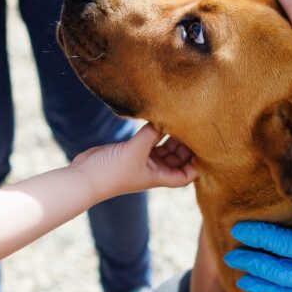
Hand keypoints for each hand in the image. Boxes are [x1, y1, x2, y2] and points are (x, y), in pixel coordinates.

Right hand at [71, 123, 196, 196]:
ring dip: (173, 136)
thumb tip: (166, 116)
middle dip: (187, 145)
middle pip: (179, 159)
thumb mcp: (136, 150)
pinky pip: (150, 140)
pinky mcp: (131, 150)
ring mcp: (143, 160)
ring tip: (182, 119)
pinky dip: (156, 131)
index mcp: (159, 176)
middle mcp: (154, 169)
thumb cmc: (112, 171)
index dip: (198, 165)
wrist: (85, 176)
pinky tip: (160, 117)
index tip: (206, 148)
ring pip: (165, 148)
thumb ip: (152, 133)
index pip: (186, 175)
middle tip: (195, 125)